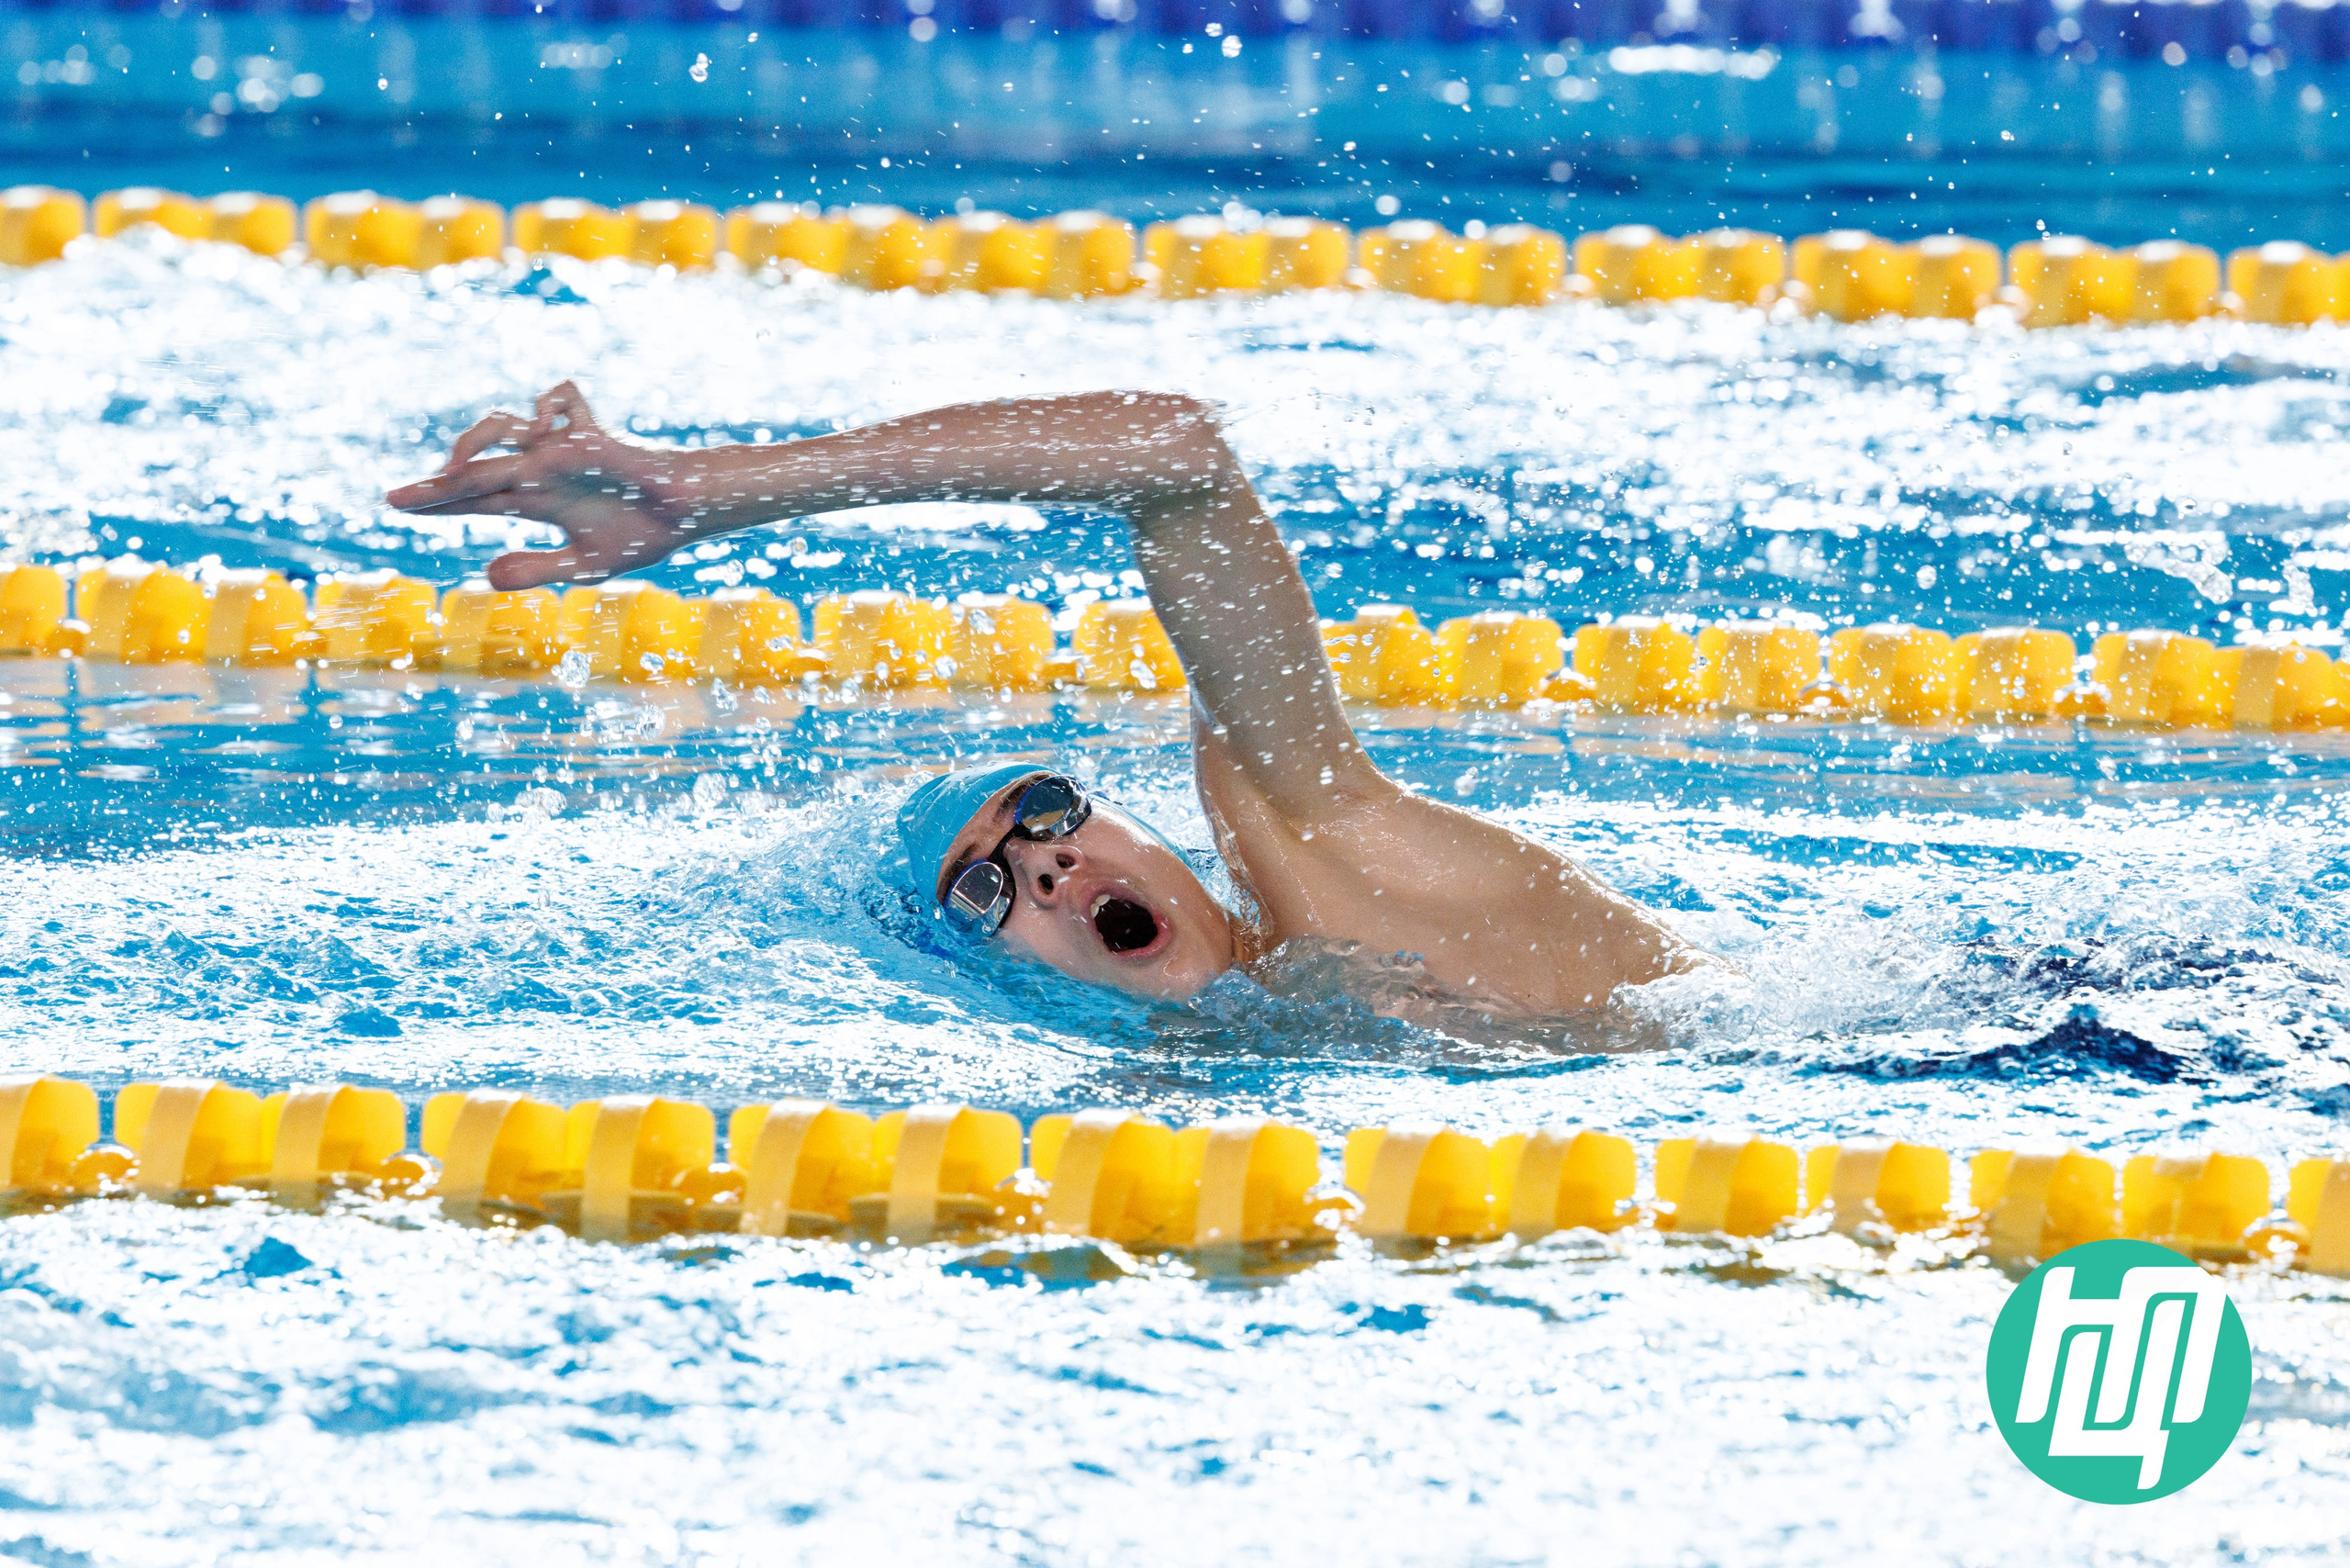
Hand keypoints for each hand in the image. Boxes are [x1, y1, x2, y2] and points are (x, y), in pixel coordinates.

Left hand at [386, 382, 695, 589]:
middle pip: (474, 470)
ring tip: (458, 468)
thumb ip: (537, 568)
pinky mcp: (589, 436)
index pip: (475, 497)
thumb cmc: (639, 534)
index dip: (437, 502)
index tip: (396, 505)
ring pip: (502, 428)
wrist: (685, 516)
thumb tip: (485, 575)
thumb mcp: (584, 564)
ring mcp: (561, 450)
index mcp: (536, 500)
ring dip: (474, 442)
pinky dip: (545, 403)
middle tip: (396, 499)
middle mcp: (540, 470)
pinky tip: (535, 427)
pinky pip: (560, 397)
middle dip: (434, 486)